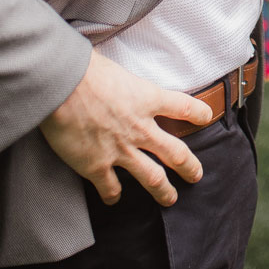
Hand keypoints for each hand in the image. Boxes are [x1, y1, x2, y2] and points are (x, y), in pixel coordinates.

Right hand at [38, 51, 212, 206]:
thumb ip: (124, 83)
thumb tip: (116, 78)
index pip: (184, 107)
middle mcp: (141, 128)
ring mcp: (121, 150)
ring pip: (152, 178)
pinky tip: (114, 199)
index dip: (198, 113)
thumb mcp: (117, 69)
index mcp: (148, 99)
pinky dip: (113, 196)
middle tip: (196, 176)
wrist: (62, 86)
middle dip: (189, 167)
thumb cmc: (85, 69)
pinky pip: (111, 188)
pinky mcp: (96, 166)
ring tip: (170, 199)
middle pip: (175, 153)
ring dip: (163, 191)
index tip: (206, 117)